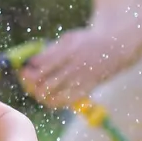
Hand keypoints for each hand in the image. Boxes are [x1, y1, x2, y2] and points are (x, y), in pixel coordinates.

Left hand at [18, 25, 139, 107]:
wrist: (116, 47)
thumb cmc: (88, 41)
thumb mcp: (69, 38)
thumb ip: (51, 51)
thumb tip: (32, 63)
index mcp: (67, 49)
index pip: (40, 64)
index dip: (28, 71)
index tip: (25, 71)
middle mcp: (73, 65)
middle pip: (44, 82)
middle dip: (31, 86)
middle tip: (29, 84)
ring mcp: (81, 78)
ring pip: (53, 94)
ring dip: (41, 96)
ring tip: (39, 92)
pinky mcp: (87, 88)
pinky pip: (66, 101)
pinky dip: (55, 102)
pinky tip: (51, 99)